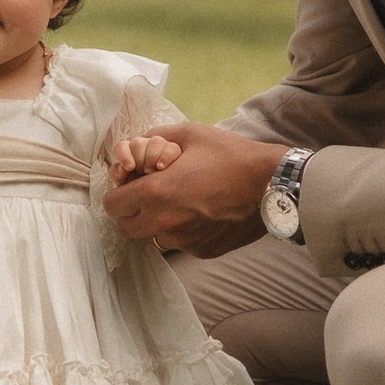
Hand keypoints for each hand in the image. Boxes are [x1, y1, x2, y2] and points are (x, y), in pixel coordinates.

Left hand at [101, 123, 282, 258]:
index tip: (131, 184)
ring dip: (155, 224)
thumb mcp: (189, 134)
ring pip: (152, 239)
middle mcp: (166, 223)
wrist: (272, 185)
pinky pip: (180, 245)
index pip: (112, 205)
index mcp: (157, 193)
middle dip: (130, 212)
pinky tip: (199, 213)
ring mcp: (185, 241)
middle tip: (147, 195)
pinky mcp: (203, 251)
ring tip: (177, 203)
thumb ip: (154, 138)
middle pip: (126, 229)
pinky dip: (181, 232)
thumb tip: (135, 145)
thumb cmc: (230, 155)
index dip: (118, 192)